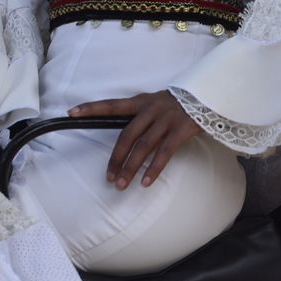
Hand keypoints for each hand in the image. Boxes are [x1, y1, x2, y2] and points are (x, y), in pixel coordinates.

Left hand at [69, 91, 201, 189]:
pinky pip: (164, 152)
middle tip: (108, 177)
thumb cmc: (181, 103)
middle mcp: (151, 108)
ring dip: (131, 168)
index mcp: (142, 101)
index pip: (112, 104)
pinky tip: (146, 182)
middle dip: (116, 158)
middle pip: (127, 135)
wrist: (209, 94)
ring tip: (122, 185)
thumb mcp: (159, 103)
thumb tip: (127, 140)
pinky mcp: (181, 129)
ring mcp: (167, 118)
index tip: (71, 112)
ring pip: (143, 146)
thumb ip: (143, 117)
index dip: (91, 108)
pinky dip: (153, 169)